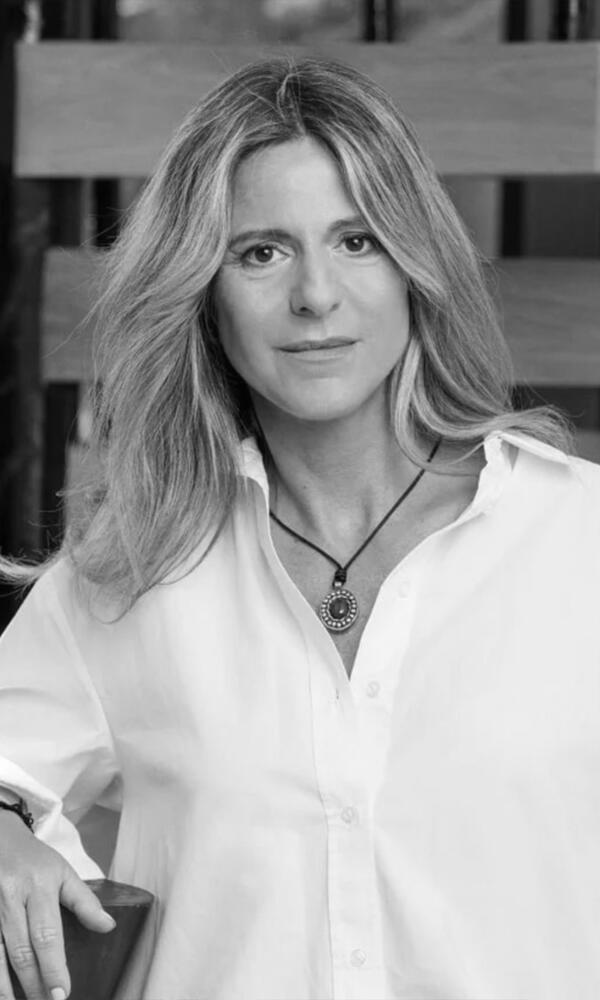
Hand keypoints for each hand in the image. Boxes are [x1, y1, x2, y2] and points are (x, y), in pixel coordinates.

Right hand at [0, 811, 114, 999]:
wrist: (0, 838)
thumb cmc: (35, 860)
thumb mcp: (64, 872)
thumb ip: (85, 901)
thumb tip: (108, 927)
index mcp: (38, 886)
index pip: (47, 935)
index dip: (54, 968)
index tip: (62, 993)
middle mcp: (10, 898)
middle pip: (21, 951)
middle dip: (34, 984)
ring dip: (6, 987)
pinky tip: (2, 990)